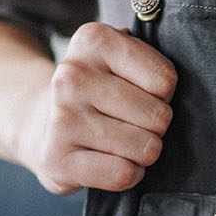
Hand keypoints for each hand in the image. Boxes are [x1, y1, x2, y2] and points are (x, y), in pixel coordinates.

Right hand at [19, 22, 177, 193]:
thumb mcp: (121, 59)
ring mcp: (62, 118)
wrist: (41, 123)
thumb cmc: (99, 92)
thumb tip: (174, 83)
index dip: (164, 94)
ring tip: (122, 142)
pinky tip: (112, 162)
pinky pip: (123, 174)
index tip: (143, 93)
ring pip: (145, 148)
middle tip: (133, 123)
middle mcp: (72, 76)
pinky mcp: (57, 159)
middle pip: (158, 117)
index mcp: (93, 41)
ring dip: (143, 152)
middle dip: (155, 127)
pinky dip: (129, 174)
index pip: (165, 80)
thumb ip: (150, 58)